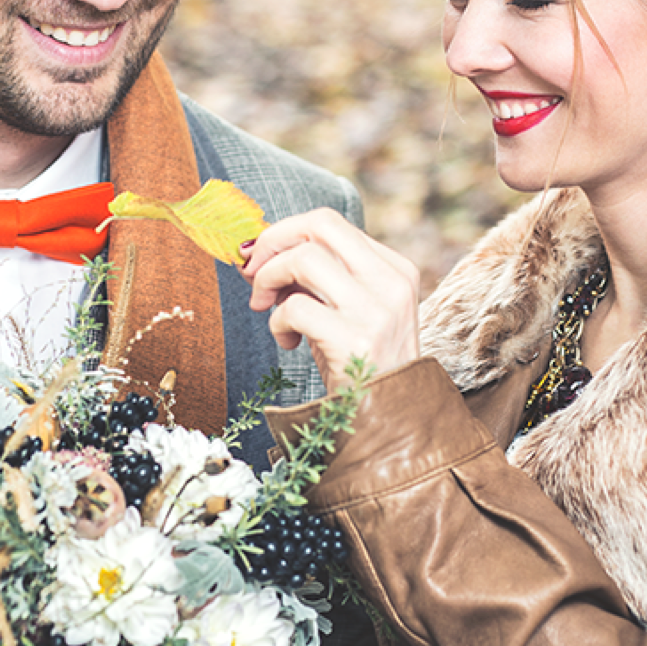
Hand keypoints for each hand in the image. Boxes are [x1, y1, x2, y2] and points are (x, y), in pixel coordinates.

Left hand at [240, 208, 421, 391]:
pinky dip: (277, 322)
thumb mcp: (347, 310)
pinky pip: (295, 308)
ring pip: (304, 259)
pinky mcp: (356, 341)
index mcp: (395, 269)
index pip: (330, 223)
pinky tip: (287, 341)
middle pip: (319, 225)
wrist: (390, 422)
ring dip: (269, 279)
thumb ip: (314, 278)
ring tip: (265, 307)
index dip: (284, 233)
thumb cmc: (359, 365)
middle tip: (251, 271)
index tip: (260, 257)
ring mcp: (377, 311)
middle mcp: (391, 283)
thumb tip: (255, 250)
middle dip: (272, 242)